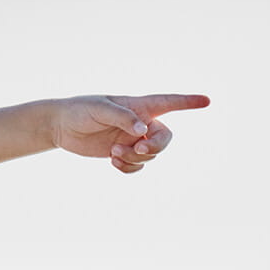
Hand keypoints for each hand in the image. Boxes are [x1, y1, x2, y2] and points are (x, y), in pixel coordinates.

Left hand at [52, 93, 209, 172]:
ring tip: (114, 153)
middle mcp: (140, 122)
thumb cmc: (81, 110)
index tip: (207, 101)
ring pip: (150, 155)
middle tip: (138, 149)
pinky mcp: (121, 153)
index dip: (188, 102)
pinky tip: (114, 162)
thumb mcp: (101, 109)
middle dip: (155, 147)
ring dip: (136, 158)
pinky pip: (137, 165)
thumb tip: (143, 131)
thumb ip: (123, 118)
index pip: (169, 103)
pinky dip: (129, 167)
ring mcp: (131, 139)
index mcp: (138, 106)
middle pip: (164, 138)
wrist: (62, 126)